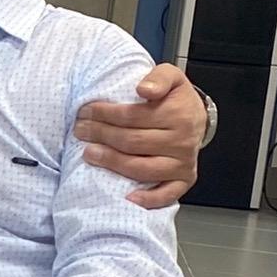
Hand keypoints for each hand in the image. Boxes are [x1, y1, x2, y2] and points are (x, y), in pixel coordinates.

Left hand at [74, 63, 206, 208]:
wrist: (197, 118)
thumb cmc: (175, 98)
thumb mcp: (172, 77)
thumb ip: (159, 77)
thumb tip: (143, 89)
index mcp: (179, 114)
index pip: (133, 116)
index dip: (105, 114)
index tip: (85, 111)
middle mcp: (182, 141)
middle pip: (132, 142)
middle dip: (101, 135)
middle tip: (80, 130)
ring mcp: (183, 163)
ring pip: (141, 168)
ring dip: (111, 162)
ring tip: (88, 154)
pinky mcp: (183, 180)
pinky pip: (167, 194)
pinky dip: (148, 199)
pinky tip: (128, 198)